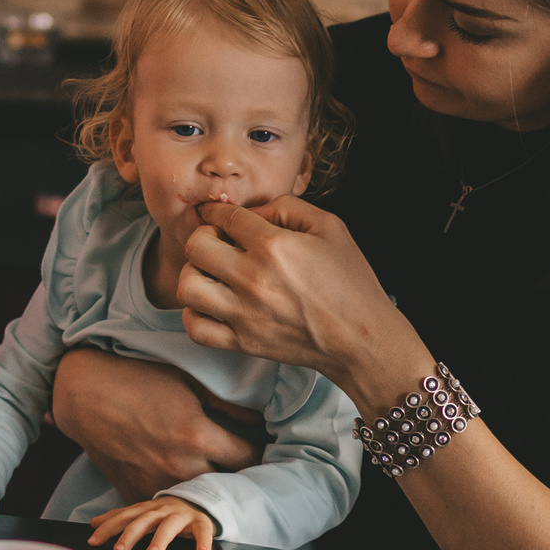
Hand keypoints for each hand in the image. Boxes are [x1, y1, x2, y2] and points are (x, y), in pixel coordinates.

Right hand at [50, 347, 262, 501]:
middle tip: (242, 466)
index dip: (259, 453)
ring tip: (215, 478)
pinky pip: (168, 507)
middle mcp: (181, 466)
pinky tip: (183, 485)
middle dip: (239, 476)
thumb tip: (260, 420)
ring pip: (199, 502)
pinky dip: (178, 499)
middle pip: (229, 486)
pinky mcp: (137, 494)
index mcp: (198, 436)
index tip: (259, 448)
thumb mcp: (188, 383)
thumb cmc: (139, 380)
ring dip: (209, 491)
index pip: (249, 458)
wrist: (86, 396)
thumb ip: (228, 404)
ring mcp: (158, 485)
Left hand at [87, 495, 218, 549]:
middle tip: (120, 549)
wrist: (197, 501)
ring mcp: (181, 516)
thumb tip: (93, 523)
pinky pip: (203, 530)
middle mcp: (161, 511)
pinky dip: (203, 540)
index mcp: (145, 510)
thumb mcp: (142, 513)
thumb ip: (120, 518)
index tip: (93, 541)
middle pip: (143, 520)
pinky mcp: (200, 522)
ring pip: (170, 525)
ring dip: (161, 538)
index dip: (108, 528)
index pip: (123, 517)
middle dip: (130, 534)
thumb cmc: (165, 513)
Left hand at [177, 198, 428, 405]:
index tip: (218, 215)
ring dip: (194, 274)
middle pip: (196, 246)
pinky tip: (212, 305)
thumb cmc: (351, 283)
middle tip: (218, 242)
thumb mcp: (331, 226)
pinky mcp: (242, 342)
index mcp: (275, 245)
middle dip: (204, 236)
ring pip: (187, 286)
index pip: (225, 216)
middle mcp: (253, 278)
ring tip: (212, 274)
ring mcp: (244, 314)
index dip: (218, 211)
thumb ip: (288, 207)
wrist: (362, 339)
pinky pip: (196, 328)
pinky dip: (196, 314)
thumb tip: (252, 212)